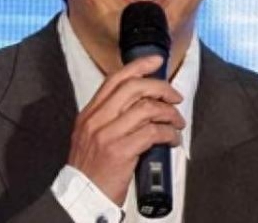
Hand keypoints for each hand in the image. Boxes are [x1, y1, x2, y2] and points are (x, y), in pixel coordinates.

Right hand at [67, 55, 184, 204]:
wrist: (82, 196)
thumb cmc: (91, 169)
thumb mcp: (90, 135)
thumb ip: (109, 117)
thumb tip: (141, 103)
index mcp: (90, 113)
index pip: (115, 79)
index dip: (138, 66)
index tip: (156, 61)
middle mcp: (97, 119)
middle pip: (134, 88)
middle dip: (161, 88)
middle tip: (174, 96)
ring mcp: (107, 134)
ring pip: (146, 108)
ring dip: (169, 113)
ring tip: (176, 122)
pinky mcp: (120, 151)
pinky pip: (152, 133)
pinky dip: (168, 134)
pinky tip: (172, 139)